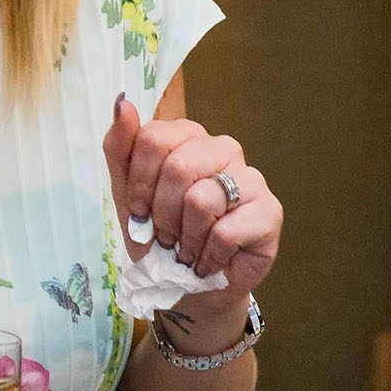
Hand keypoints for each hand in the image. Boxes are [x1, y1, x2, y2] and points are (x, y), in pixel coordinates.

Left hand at [103, 94, 282, 294]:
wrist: (189, 288)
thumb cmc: (160, 237)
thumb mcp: (127, 195)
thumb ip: (120, 148)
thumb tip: (123, 102)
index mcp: (187, 136)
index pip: (153, 138)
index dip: (139, 183)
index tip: (138, 212)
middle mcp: (222, 148)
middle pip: (178, 168)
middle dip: (162, 215)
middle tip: (166, 237)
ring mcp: (250, 177)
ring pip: (201, 200)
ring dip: (185, 239)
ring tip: (187, 250)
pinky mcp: (270, 211)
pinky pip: (225, 231)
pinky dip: (207, 256)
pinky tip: (209, 261)